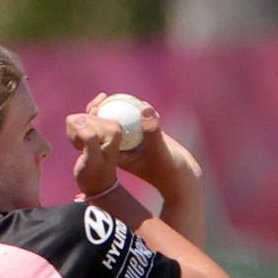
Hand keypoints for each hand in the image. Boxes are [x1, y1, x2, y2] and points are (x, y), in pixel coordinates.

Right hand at [65, 112, 121, 195]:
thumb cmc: (94, 176)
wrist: (97, 186)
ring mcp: (103, 124)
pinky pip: (75, 123)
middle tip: (84, 151)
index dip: (79, 135)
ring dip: (75, 137)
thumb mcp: (92, 160)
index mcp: (113, 128)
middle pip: (80, 118)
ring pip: (76, 120)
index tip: (86, 150)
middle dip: (77, 135)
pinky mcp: (95, 127)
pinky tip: (82, 147)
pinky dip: (75, 136)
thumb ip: (88, 138)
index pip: (83, 119)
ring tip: (84, 150)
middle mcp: (111, 123)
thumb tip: (78, 119)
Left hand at [86, 94, 201, 201]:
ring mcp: (136, 143)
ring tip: (113, 96)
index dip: (94, 123)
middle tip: (101, 97)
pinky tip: (140, 103)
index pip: (101, 137)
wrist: (183, 180)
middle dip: (102, 113)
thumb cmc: (169, 172)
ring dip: (118, 109)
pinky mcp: (148, 137)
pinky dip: (137, 111)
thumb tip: (144, 107)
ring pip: (123, 123)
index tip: (94, 108)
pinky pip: (138, 120)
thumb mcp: (159, 150)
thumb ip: (151, 130)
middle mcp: (125, 149)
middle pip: (108, 129)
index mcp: (120, 156)